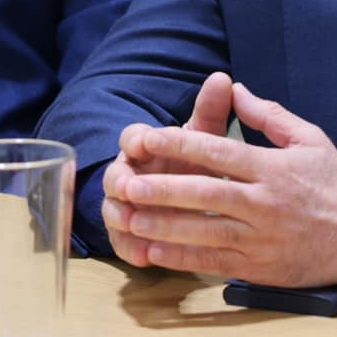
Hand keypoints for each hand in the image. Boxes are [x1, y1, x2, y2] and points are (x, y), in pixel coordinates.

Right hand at [100, 71, 233, 266]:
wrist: (188, 196)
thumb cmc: (192, 160)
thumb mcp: (204, 136)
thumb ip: (211, 111)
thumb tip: (223, 78)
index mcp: (144, 147)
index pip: (131, 137)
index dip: (135, 139)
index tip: (144, 143)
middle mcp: (128, 174)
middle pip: (115, 176)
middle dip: (121, 182)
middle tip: (130, 188)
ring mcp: (125, 206)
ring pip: (114, 211)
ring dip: (121, 217)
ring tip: (132, 224)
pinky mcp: (129, 236)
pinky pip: (124, 244)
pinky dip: (132, 249)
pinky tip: (145, 257)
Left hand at [102, 80, 336, 287]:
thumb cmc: (333, 184)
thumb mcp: (309, 139)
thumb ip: (269, 115)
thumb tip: (234, 88)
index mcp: (272, 169)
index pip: (219, 152)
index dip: (180, 143)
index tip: (147, 138)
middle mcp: (264, 204)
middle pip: (205, 194)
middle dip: (163, 189)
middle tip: (127, 183)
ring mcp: (261, 239)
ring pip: (204, 232)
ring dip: (164, 227)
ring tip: (129, 219)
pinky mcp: (260, 268)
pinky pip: (214, 262)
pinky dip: (182, 259)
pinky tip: (153, 253)